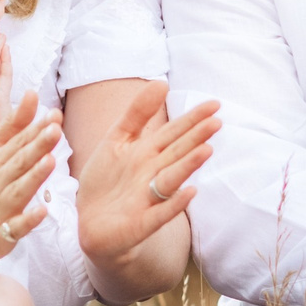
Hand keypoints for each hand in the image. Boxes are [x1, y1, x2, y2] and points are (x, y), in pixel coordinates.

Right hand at [0, 92, 58, 265]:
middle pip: (19, 162)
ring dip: (33, 176)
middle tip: (55, 130)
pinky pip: (14, 227)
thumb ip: (14, 125)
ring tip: (50, 161)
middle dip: (37, 145)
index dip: (37, 128)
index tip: (54, 114)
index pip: (18, 142)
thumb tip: (33, 94)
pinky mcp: (0, 234)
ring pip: (17, 191)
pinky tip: (41, 211)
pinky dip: (27, 220)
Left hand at [75, 80, 219, 268]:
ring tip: (206, 151)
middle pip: (177, 153)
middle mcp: (153, 174)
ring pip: (172, 179)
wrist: (89, 222)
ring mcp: (149, 198)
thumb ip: (137, 114)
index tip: (215, 104)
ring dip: (189, 166)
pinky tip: (190, 192)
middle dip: (196, 138)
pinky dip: (174, 203)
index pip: (174, 132)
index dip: (192, 119)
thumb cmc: (106, 181)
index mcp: (148, 153)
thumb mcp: (116, 140)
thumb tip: (161, 82)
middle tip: (216, 122)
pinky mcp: (141, 223)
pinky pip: (160, 213)